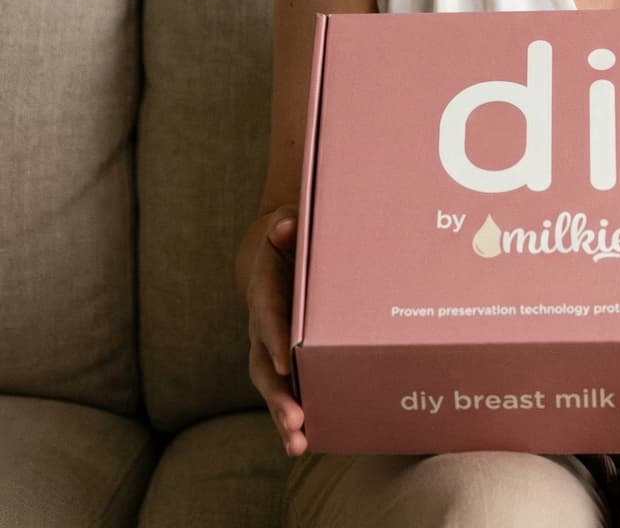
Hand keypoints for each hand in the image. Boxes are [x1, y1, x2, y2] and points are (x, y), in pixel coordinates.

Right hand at [246, 207, 307, 456]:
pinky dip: (292, 416)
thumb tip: (286, 226)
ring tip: (298, 445)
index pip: (268, 313)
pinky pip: (285, 389)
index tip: (284, 361)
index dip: (274, 337)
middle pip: (263, 363)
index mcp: (265, 288)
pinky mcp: (285, 359)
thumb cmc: (294, 236)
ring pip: (271, 386)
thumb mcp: (292, 224)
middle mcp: (262, 324)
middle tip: (294, 422)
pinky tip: (307, 443)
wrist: (279, 247)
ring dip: (283, 415)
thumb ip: (288, 226)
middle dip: (277, 394)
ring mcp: (270, 346)